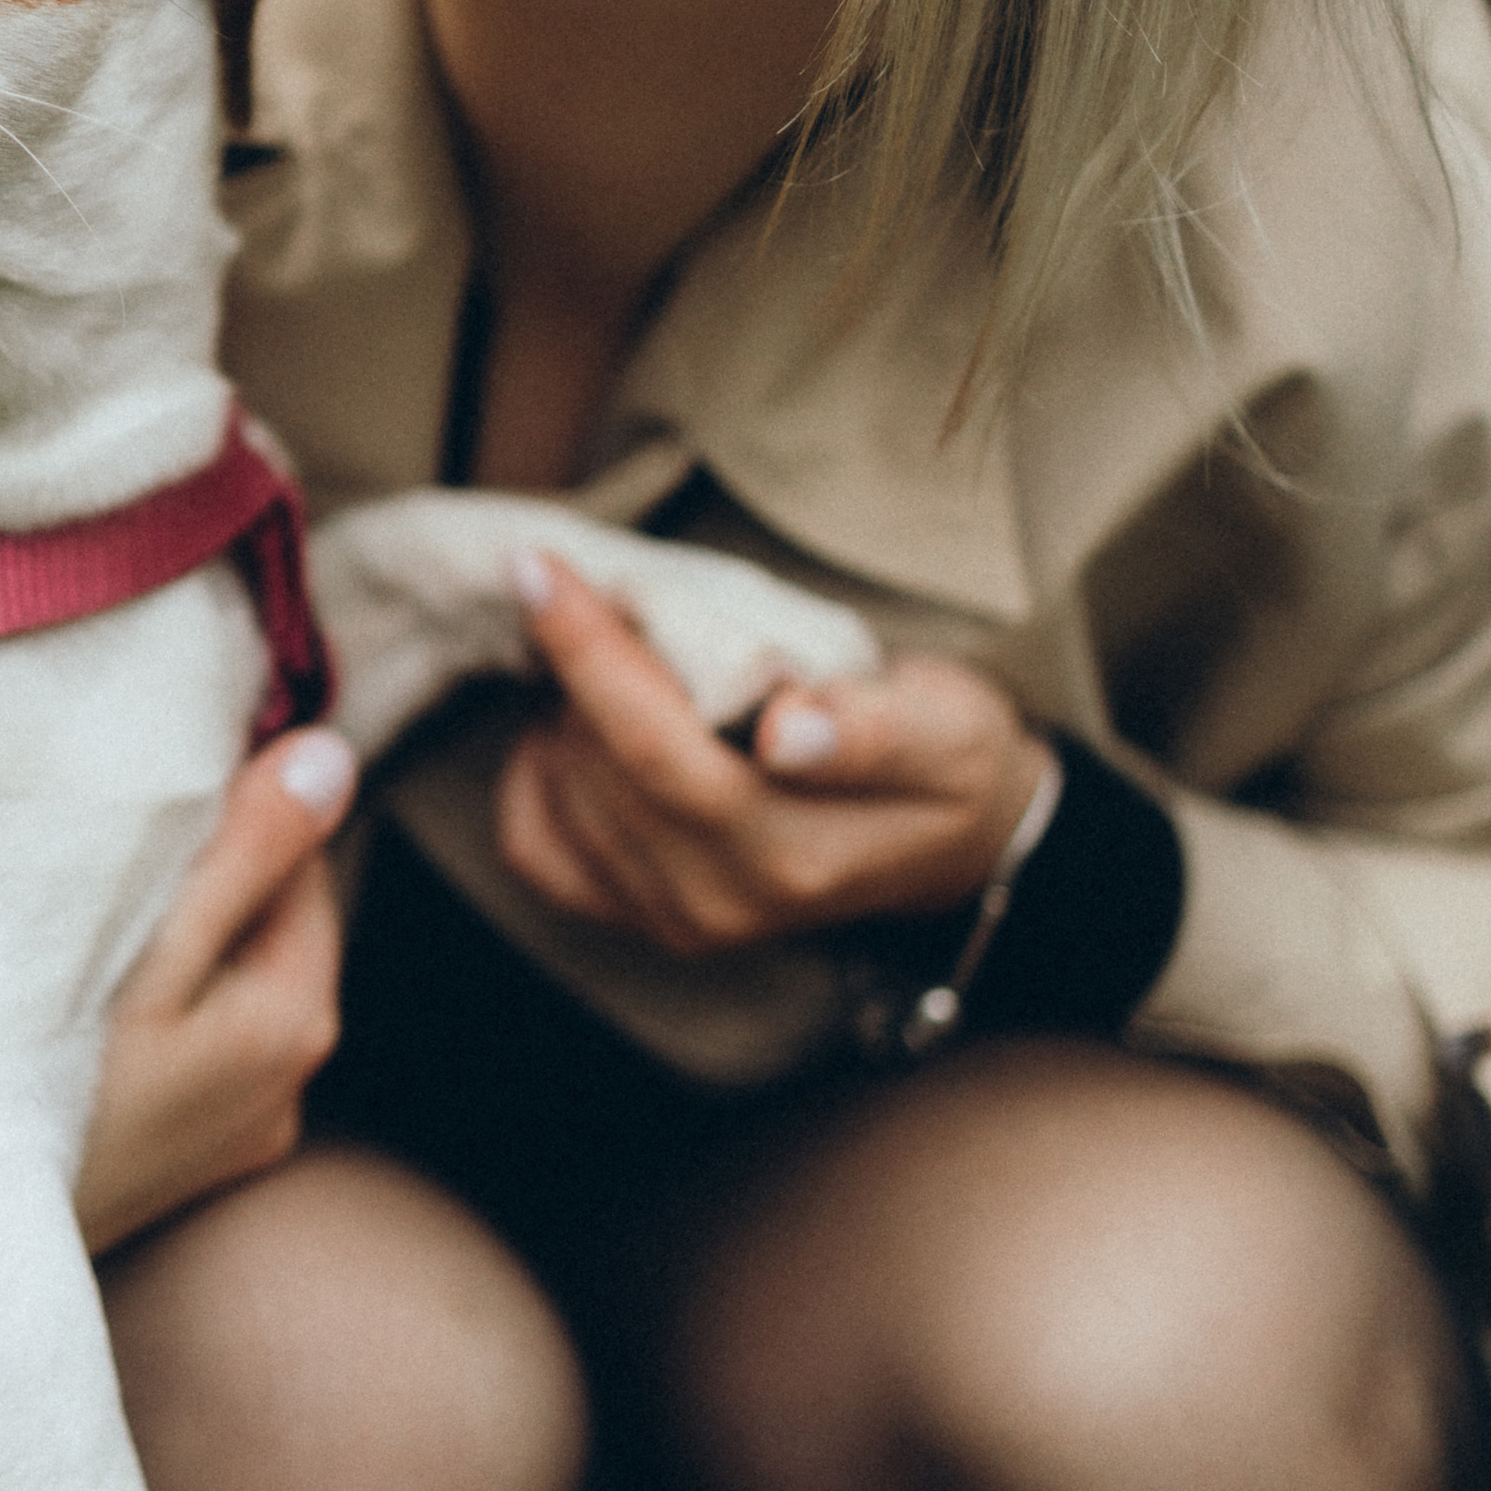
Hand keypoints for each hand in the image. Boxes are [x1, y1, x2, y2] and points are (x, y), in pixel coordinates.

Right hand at [75, 726, 354, 1255]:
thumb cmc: (46, 1088)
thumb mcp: (147, 956)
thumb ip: (242, 854)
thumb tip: (331, 756)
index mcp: (294, 1020)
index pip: (301, 864)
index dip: (234, 811)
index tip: (152, 785)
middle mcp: (285, 1084)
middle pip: (263, 926)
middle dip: (202, 878)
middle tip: (104, 850)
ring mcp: (236, 1131)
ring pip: (221, 985)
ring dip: (171, 940)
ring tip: (84, 919)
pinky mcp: (183, 1159)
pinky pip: (188, 1044)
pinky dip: (150, 1005)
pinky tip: (80, 1003)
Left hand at [496, 555, 1047, 954]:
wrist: (954, 842)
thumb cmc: (951, 760)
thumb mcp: (949, 729)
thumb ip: (872, 732)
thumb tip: (785, 730)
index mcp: (791, 857)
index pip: (656, 748)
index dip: (588, 653)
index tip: (538, 569)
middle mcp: (721, 902)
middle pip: (599, 766)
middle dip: (581, 666)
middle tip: (608, 596)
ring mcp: (679, 921)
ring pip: (565, 795)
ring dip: (570, 711)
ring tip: (620, 658)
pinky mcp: (646, 919)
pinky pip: (539, 848)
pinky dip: (537, 778)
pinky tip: (576, 728)